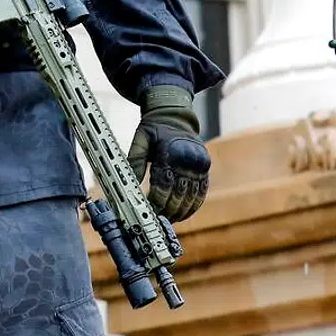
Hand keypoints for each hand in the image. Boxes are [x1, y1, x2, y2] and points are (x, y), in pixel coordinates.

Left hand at [126, 85, 209, 221]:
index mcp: (170, 152)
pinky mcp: (205, 168)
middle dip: (168, 210)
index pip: (163, 184)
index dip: (156, 201)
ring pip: (191, 196)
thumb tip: (131, 183)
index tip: (147, 211)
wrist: (176, 114)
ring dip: (181, 211)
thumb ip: (135, 159)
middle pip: (178, 193)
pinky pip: (202, 192)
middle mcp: (187, 159)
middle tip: (157, 221)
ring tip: (170, 221)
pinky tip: (185, 213)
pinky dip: (194, 205)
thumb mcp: (140, 138)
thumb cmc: (155, 127)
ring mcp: (199, 165)